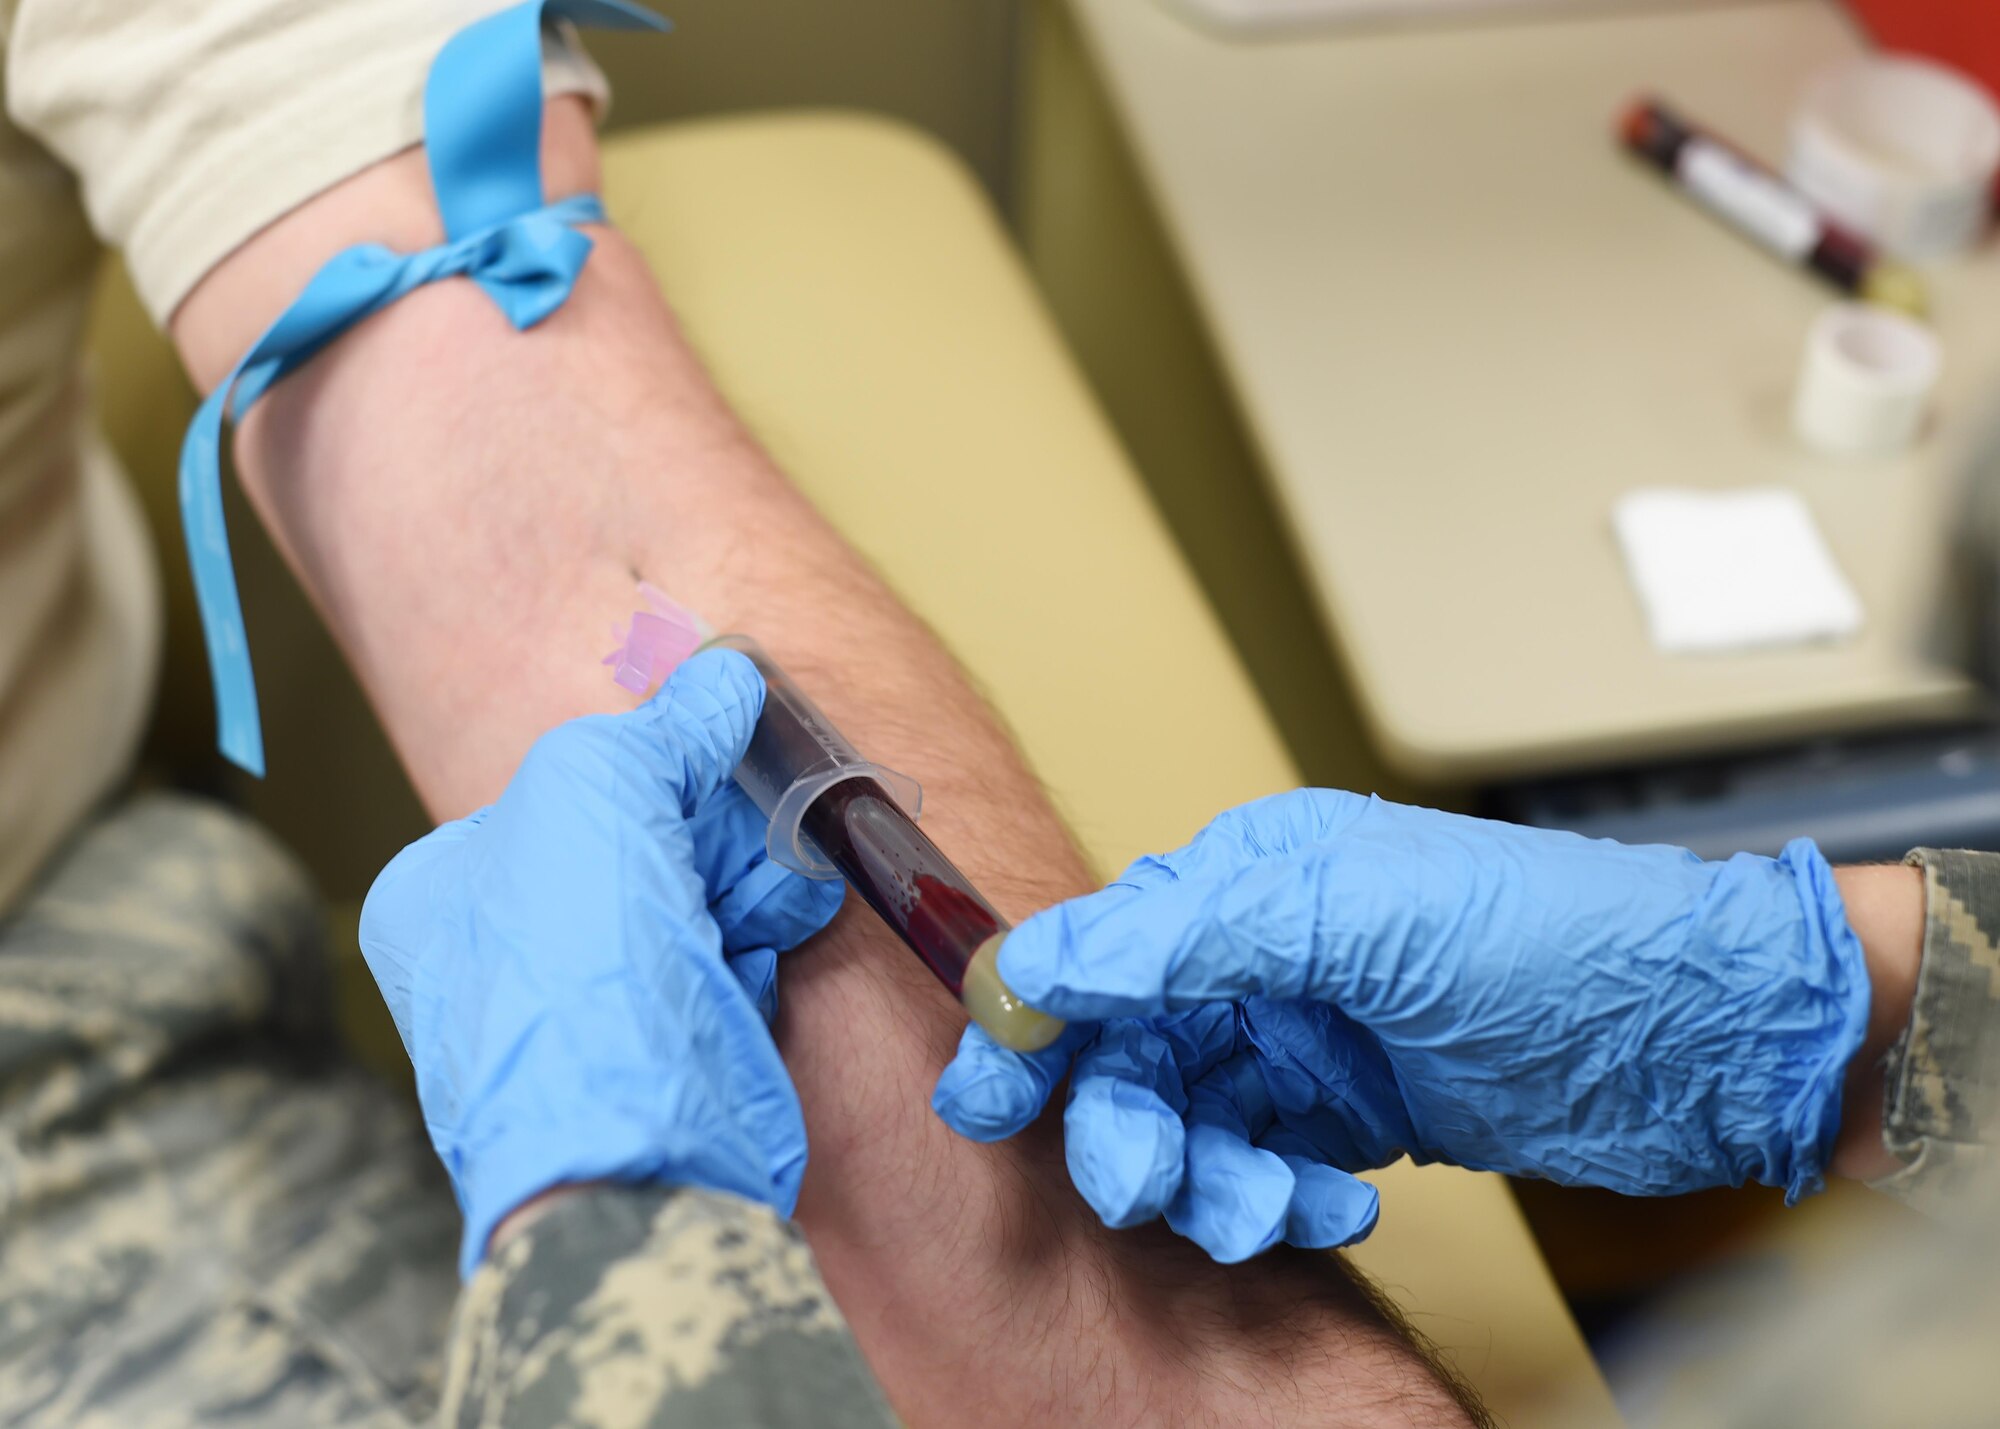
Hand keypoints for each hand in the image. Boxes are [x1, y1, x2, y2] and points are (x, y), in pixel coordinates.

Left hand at [361, 649, 844, 1275]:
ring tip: (781, 889)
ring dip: (748, 881)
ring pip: (690, 901)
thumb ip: (664, 725)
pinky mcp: (655, 1060)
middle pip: (637, 841)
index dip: (653, 770)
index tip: (719, 756)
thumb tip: (727, 679)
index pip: (566, 789)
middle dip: (713, 831)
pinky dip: (753, 946)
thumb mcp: (597, 787)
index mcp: (443, 889)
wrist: (628, 1156)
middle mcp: (498, 953)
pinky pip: (718, 967)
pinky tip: (768, 947)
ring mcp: (578, 1015)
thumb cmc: (572, 966)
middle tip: (764, 826)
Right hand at [933, 791, 1870, 1261]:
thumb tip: (1036, 960)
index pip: (1100, 949)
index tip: (986, 1096)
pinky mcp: (1353, 1109)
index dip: (1034, 1022)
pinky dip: (1279, 1194)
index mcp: (1252, 876)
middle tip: (1140, 1181)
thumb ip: (1185, 936)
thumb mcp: (1355, 920)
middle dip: (1125, 1123)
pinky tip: (1335, 1199)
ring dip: (1208, 1175)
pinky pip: (1263, 1161)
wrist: (1700, 1036)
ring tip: (1268, 1205)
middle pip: (1133, 1050)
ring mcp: (1311, 1034)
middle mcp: (1267, 952)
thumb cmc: (1549, 941)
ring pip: (1193, 1118)